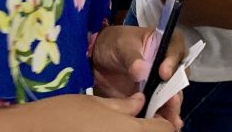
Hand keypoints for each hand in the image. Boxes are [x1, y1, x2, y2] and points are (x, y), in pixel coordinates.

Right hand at [26, 93, 176, 130]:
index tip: (152, 113)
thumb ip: (124, 105)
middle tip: (137, 120)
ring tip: (119, 125)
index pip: (166, 129)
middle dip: (150, 129)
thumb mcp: (96, 103)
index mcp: (132, 131)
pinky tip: (107, 131)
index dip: (162, 119)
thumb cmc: (65, 114)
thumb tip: (139, 103)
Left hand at [92, 25, 185, 127]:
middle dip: (176, 89)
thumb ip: (131, 57)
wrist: (98, 61)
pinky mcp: (153, 97)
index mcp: (162, 43)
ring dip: (172, 108)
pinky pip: (160, 107)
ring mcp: (160, 82)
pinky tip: (162, 124)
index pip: (175, 47)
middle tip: (172, 101)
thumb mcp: (121, 46)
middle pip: (178, 75)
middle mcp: (167, 62)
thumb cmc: (114, 44)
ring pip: (172, 94)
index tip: (164, 73)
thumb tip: (141, 70)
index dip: (173, 60)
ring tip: (171, 120)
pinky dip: (161, 116)